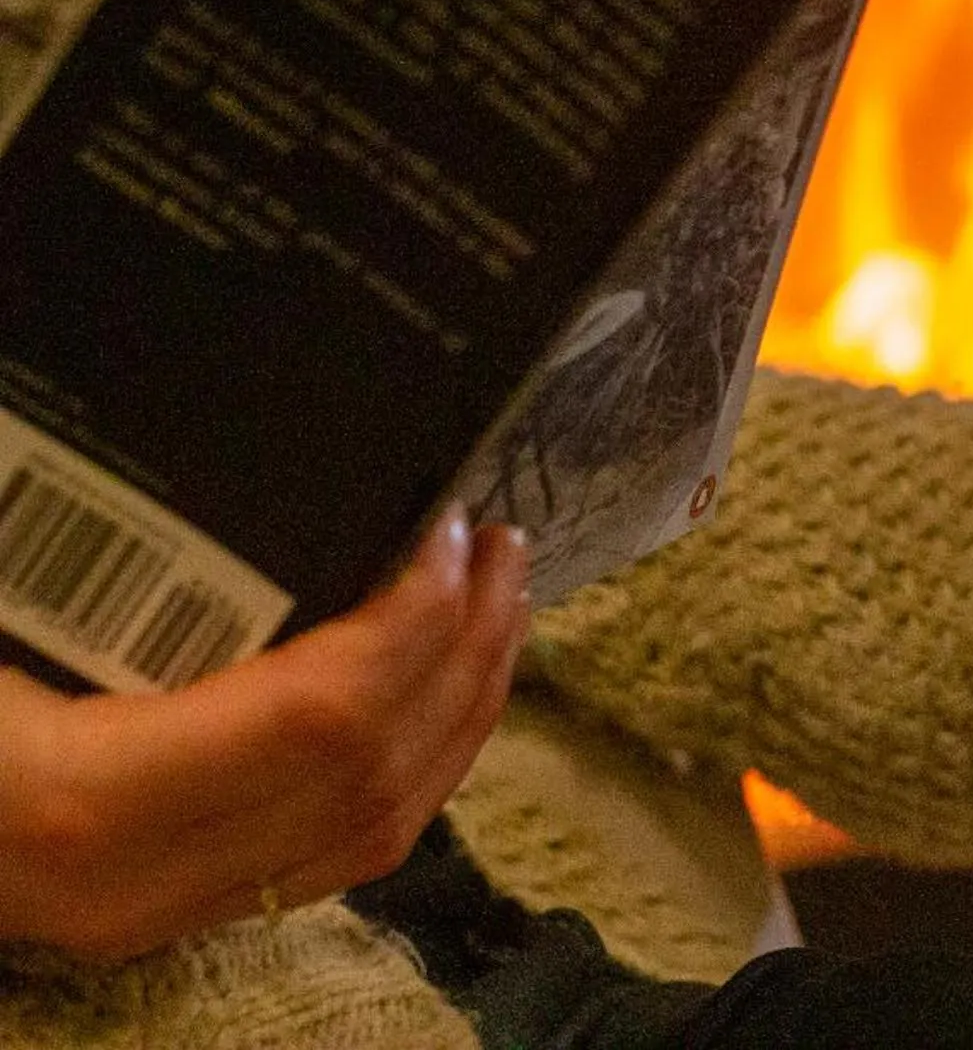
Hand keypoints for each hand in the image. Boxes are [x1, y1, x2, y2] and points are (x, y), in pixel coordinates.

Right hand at [0, 510, 528, 958]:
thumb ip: (84, 555)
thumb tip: (156, 452)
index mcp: (77, 801)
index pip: (317, 719)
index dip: (407, 622)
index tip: (445, 526)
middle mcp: (132, 881)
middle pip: (372, 775)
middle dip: (465, 653)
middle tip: (501, 542)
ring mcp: (153, 915)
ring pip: (375, 828)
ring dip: (462, 706)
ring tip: (497, 595)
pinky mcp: (163, 913)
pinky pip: (332, 852)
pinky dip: (413, 763)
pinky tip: (435, 683)